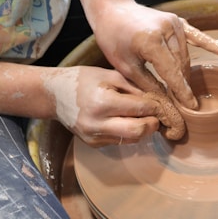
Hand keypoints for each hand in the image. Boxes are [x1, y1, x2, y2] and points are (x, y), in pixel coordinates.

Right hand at [43, 66, 159, 146]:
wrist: (53, 95)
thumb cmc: (82, 79)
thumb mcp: (109, 75)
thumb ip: (134, 86)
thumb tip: (158, 98)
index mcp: (102, 102)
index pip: (140, 108)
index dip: (156, 106)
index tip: (163, 102)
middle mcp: (97, 123)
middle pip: (138, 131)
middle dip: (153, 123)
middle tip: (158, 115)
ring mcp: (94, 136)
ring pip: (131, 139)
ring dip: (143, 129)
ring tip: (146, 116)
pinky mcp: (93, 144)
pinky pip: (120, 140)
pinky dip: (129, 132)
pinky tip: (128, 120)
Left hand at [93, 1, 217, 108]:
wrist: (113, 9)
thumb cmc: (113, 37)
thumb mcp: (125, 66)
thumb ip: (148, 83)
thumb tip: (166, 101)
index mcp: (151, 42)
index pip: (172, 73)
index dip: (182, 92)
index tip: (192, 106)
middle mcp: (166, 30)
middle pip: (181, 65)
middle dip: (182, 84)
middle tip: (183, 104)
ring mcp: (174, 23)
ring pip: (187, 55)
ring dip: (185, 71)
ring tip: (184, 88)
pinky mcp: (177, 21)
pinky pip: (197, 35)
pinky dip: (212, 44)